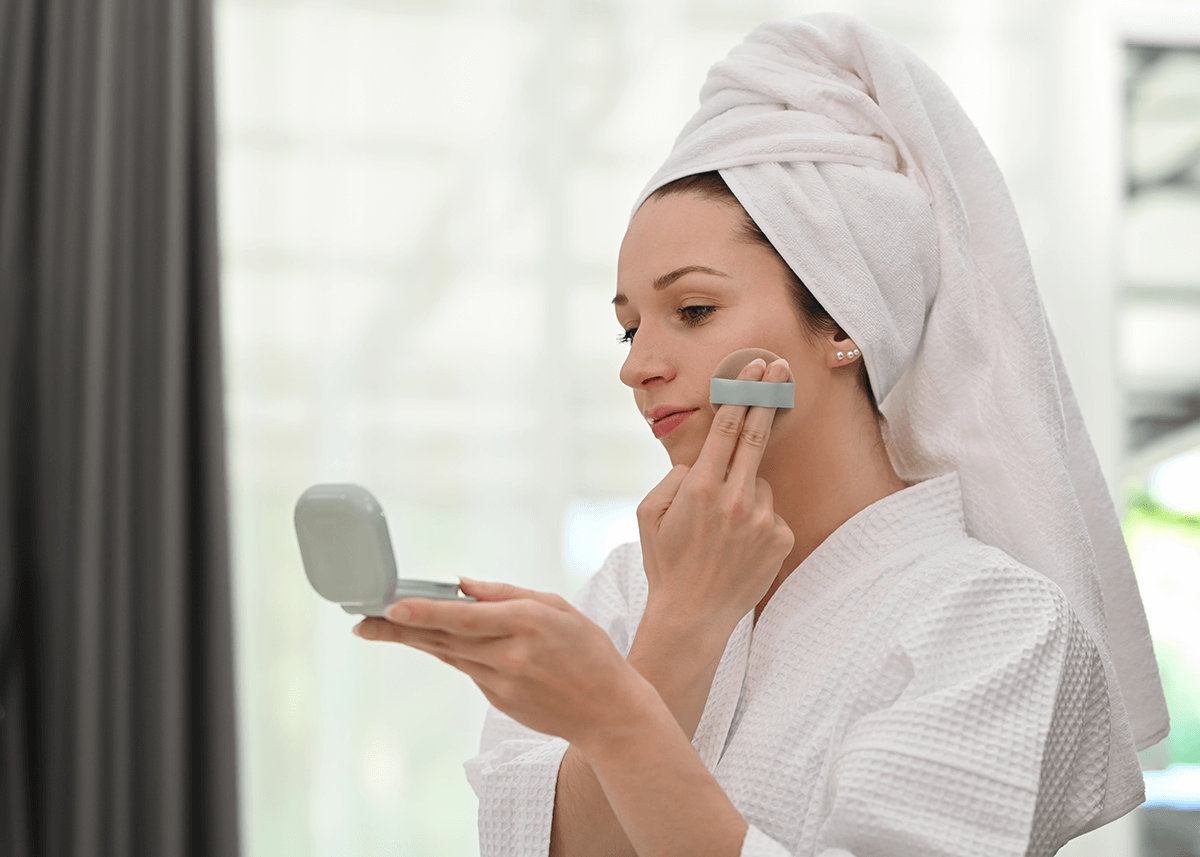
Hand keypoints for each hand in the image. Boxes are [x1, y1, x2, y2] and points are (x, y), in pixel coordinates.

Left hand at [353, 579, 654, 749]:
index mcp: (527, 624)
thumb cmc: (588, 651)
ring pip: (448, 654)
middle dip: (398, 628)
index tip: (392, 606)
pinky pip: (468, 669)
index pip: (466, 618)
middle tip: (360, 619)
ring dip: (413, 639)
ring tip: (377, 626)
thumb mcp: (558, 608)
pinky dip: (452, 652)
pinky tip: (434, 639)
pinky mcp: (498, 701)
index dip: (426, 611)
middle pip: (443, 639)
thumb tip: (463, 585)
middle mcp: (509, 656)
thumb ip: (507, 594)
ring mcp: (501, 684)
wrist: (610, 712)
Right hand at [637, 357, 794, 630]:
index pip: (727, 428)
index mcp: (699, 488)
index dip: (742, 393)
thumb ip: (672, 479)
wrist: (694, 615)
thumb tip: (699, 462)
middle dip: (767, 396)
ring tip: (723, 528)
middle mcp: (735, 498)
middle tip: (778, 367)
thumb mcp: (648, 514)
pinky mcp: (782, 538)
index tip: (754, 368)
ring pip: (760, 483)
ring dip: (747, 491)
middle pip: (757, 435)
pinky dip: (759, 520)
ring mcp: (763, 519)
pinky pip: (773, 513)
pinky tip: (739, 545)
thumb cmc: (666, 562)